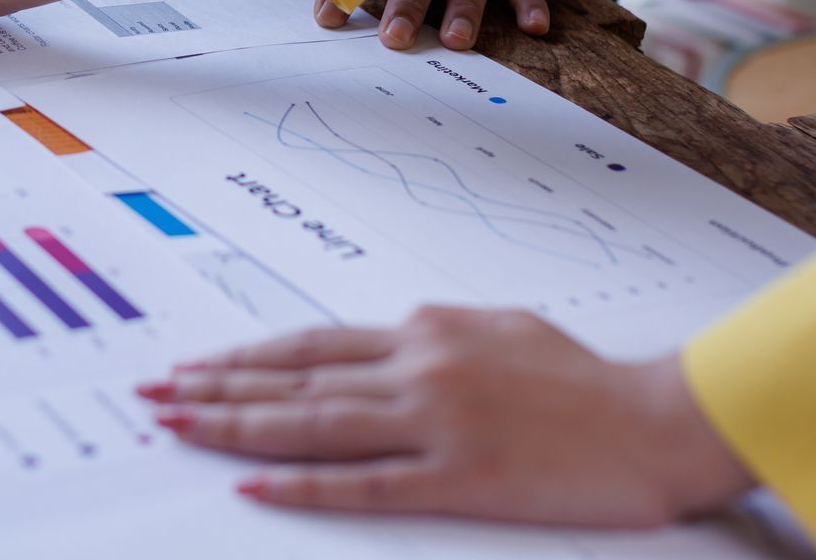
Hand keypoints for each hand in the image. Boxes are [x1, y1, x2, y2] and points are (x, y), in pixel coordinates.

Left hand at [135, 307, 752, 526]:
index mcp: (425, 332)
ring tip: (178, 425)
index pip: (311, 345)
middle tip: (154, 391)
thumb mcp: (502, 329)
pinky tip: (255, 484)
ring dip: (237, 425)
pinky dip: (304, 485)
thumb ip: (438, 334)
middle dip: (218, 386)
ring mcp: (435, 423)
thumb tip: (393, 330)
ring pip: (313, 423)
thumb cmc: (586, 380)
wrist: (661, 420)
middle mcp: (418, 368)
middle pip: (295, 379)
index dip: (247, 357)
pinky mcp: (460, 476)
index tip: (196, 365)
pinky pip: (365, 485)